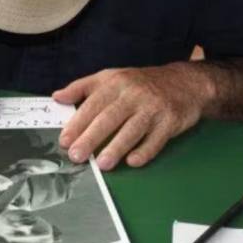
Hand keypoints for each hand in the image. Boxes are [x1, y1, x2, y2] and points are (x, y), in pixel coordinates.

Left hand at [53, 64, 209, 170]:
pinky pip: (156, 139)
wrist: (184, 82)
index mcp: (116, 83)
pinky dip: (145, 151)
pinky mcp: (170, 120)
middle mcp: (134, 94)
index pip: (93, 104)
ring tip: (102, 164)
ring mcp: (153, 107)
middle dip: (91, 138)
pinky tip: (133, 161)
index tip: (64, 140)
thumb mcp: (111, 78)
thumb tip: (57, 97)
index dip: (77, 123)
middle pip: (109, 118)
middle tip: (77, 156)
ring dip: (116, 148)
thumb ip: (82, 87)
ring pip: (132, 129)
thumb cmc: (141, 84)